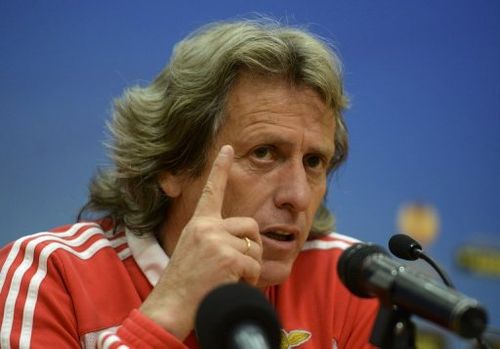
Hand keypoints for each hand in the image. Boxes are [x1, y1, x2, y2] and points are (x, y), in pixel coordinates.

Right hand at [140, 145, 262, 339]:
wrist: (170, 306)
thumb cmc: (183, 283)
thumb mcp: (193, 250)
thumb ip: (214, 238)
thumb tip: (243, 238)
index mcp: (198, 223)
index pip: (211, 190)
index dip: (220, 167)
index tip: (228, 148)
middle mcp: (206, 227)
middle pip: (250, 225)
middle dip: (251, 246)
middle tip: (238, 266)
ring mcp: (216, 241)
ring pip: (254, 248)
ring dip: (250, 267)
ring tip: (230, 279)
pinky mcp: (226, 258)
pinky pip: (253, 266)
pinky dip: (248, 280)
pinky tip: (230, 286)